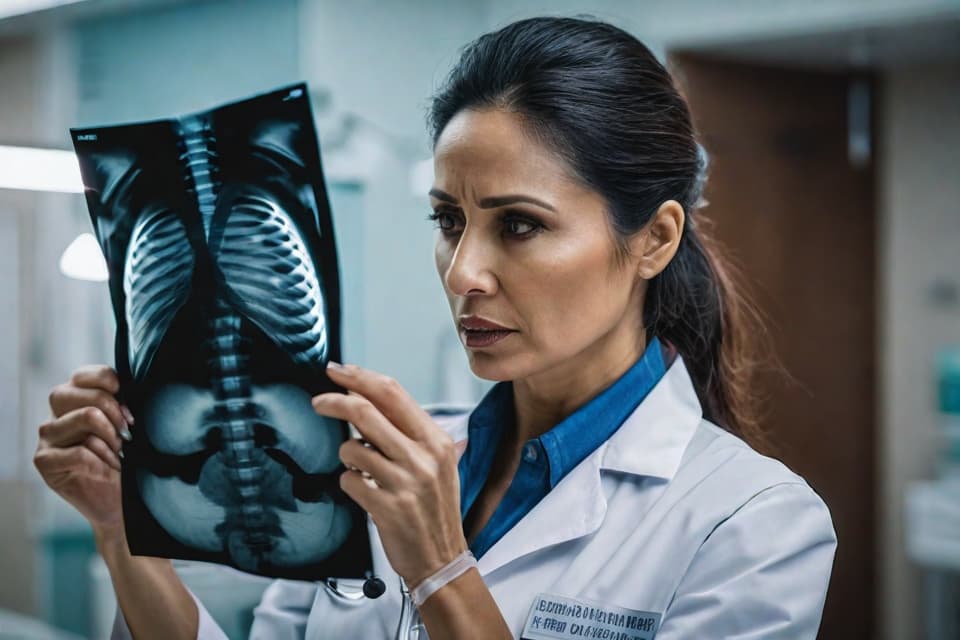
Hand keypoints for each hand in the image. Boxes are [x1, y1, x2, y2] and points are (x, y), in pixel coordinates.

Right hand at [33, 365, 134, 540]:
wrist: (120, 501)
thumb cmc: (128, 461)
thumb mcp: (128, 428)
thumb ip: (122, 405)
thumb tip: (132, 389)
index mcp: (76, 397)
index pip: (85, 375)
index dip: (109, 382)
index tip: (128, 403)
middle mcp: (57, 412)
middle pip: (83, 393)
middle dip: (114, 410)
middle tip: (128, 432)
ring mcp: (48, 436)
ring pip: (85, 416)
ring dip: (111, 437)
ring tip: (120, 454)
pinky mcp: (44, 460)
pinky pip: (78, 451)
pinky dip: (101, 462)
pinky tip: (110, 471)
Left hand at [312, 362, 467, 587]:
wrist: (442, 558)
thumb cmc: (434, 508)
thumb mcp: (437, 462)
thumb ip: (408, 432)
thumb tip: (367, 399)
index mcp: (435, 440)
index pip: (392, 393)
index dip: (360, 377)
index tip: (339, 372)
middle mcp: (423, 456)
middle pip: (366, 410)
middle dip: (334, 400)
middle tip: (319, 401)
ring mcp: (405, 481)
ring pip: (352, 448)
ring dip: (347, 456)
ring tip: (362, 470)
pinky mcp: (387, 507)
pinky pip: (348, 481)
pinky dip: (349, 483)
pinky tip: (365, 492)